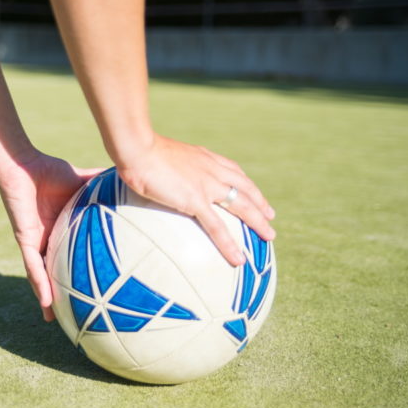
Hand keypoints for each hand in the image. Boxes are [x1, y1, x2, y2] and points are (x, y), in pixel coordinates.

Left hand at [0, 152, 101, 321]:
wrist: (26, 163)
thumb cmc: (49, 170)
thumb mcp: (82, 182)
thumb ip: (101, 184)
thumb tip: (128, 176)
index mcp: (59, 230)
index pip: (68, 257)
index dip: (75, 274)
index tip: (88, 290)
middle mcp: (46, 240)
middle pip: (52, 273)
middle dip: (57, 294)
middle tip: (69, 314)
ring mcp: (34, 242)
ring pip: (39, 277)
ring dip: (45, 297)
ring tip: (52, 320)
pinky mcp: (25, 239)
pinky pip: (32, 266)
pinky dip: (39, 283)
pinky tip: (45, 302)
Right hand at [117, 134, 275, 266]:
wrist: (137, 148)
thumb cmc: (138, 149)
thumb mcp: (158, 154)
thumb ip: (164, 164)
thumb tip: (152, 170)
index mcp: (203, 158)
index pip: (232, 170)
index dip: (245, 183)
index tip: (253, 192)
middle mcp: (211, 170)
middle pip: (245, 188)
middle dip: (260, 203)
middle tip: (270, 216)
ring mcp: (207, 186)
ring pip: (242, 206)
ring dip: (258, 222)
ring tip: (269, 236)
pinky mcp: (195, 201)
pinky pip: (217, 227)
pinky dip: (229, 244)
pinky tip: (238, 259)